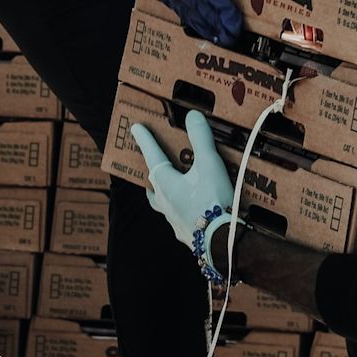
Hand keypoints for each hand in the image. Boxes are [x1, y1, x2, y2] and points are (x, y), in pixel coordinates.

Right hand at [121, 0, 244, 45]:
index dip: (224, 10)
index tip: (236, 22)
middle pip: (202, 10)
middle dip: (219, 26)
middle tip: (234, 38)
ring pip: (190, 14)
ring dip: (207, 28)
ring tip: (221, 40)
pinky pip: (179, 10)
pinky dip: (192, 22)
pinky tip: (202, 30)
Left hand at [129, 111, 235, 248]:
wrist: (221, 240)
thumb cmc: (213, 200)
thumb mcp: (209, 164)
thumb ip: (201, 138)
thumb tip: (193, 115)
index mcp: (166, 183)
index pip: (152, 155)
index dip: (145, 140)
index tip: (135, 127)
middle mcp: (164, 201)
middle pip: (153, 183)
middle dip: (153, 170)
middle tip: (155, 162)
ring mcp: (172, 219)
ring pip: (161, 203)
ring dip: (163, 193)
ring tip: (170, 188)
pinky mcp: (184, 233)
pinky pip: (177, 217)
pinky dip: (181, 210)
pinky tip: (191, 211)